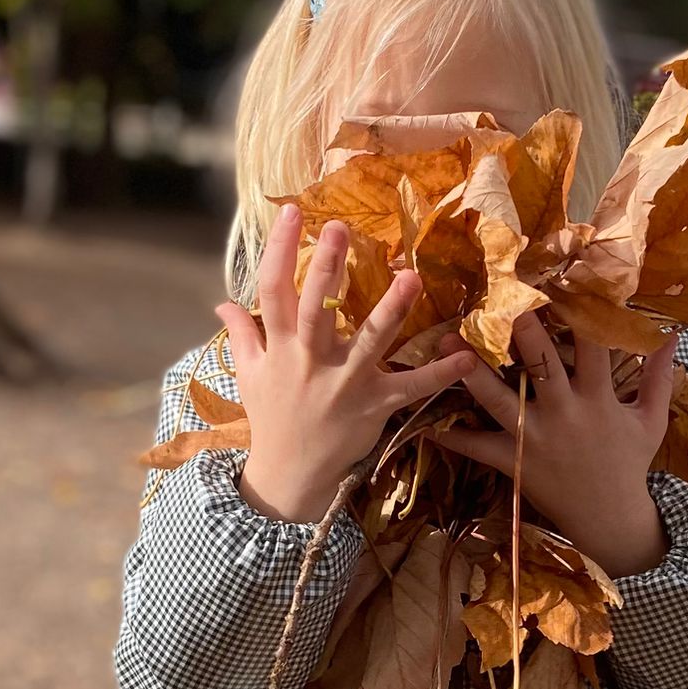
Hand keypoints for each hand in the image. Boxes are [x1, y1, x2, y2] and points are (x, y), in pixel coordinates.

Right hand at [214, 204, 476, 524]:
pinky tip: (466, 358)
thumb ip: (241, 335)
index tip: (292, 213)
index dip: (280, 250)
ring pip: (369, 341)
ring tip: (411, 277)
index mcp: (280, 348)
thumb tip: (222, 303)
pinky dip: (438, 375)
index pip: (273, 290)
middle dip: (328, 268)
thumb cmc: (272, 419)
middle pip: (317, 308)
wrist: (290, 475)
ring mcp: (344, 384)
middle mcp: (311, 361)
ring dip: (391, 309)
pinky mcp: (374, 406)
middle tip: (341, 227)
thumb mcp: (250, 376)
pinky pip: (409, 388)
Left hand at [434, 313, 679, 578]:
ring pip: (500, 400)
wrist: (610, 520)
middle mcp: (565, 412)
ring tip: (446, 343)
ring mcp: (536, 438)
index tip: (559, 277)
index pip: (590, 345)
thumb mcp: (651, 421)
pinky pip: (479, 448)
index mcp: (599, 398)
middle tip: (494, 294)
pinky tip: (427, 421)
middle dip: (518, 328)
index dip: (577, 310)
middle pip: (539, 363)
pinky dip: (454, 437)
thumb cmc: (629, 465)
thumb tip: (672, 335)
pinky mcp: (516, 463)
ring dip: (472, 372)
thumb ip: (660, 378)